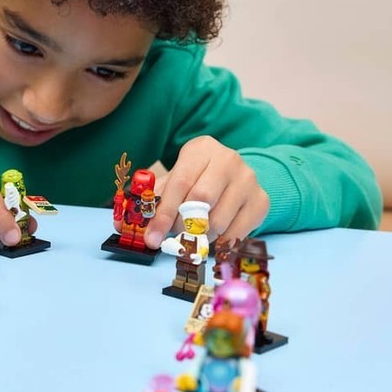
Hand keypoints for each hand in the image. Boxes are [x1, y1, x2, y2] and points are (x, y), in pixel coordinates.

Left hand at [144, 136, 268, 247]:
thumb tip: (130, 227)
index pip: (180, 183)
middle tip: (175, 235)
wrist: (233, 176)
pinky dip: (219, 242)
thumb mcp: (174, 179)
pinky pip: (235, 234)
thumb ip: (154, 200)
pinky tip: (214, 234)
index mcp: (202, 149)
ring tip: (195, 232)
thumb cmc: (196, 179)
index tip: (152, 237)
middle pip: (201, 200)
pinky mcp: (261, 201)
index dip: (164, 213)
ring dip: (200, 236)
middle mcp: (229, 160)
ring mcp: (249, 180)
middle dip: (182, 225)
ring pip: (218, 221)